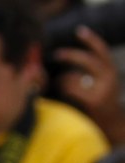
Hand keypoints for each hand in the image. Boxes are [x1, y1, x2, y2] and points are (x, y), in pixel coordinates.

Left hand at [54, 26, 124, 143]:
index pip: (101, 50)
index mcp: (110, 72)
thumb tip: (64, 70)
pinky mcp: (94, 101)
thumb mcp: (97, 86)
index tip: (79, 31)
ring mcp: (102, 89)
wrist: (111, 126)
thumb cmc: (98, 106)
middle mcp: (109, 78)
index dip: (90, 39)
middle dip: (70, 55)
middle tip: (57, 54)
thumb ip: (85, 77)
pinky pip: (71, 89)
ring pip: (74, 77)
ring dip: (62, 81)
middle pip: (88, 60)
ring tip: (59, 86)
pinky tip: (62, 94)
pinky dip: (63, 90)